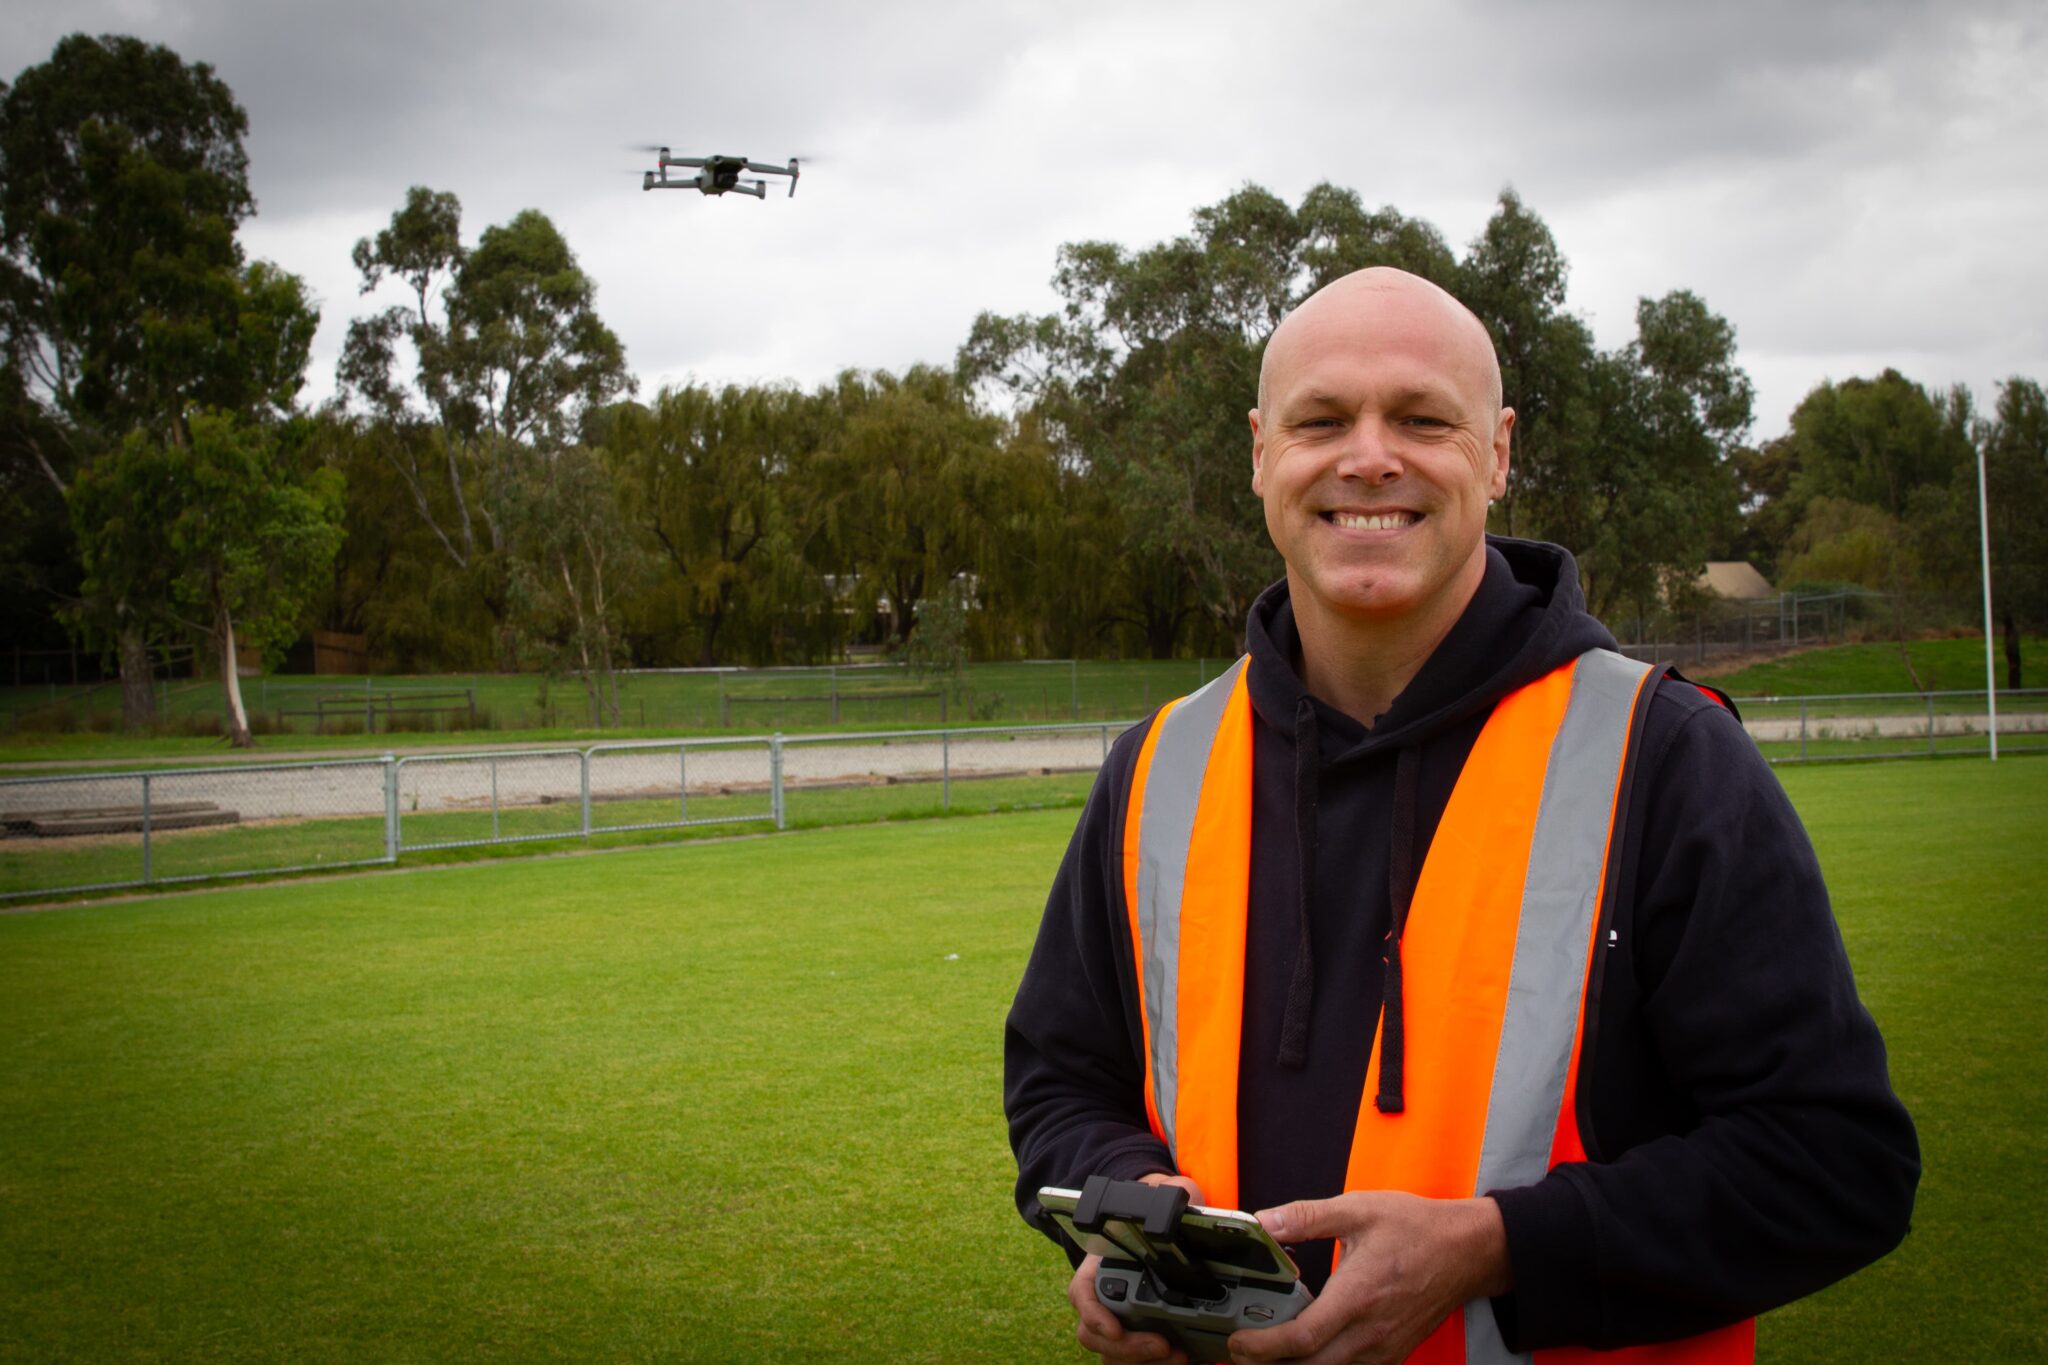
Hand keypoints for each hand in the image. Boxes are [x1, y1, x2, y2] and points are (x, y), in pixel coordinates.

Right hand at [1069, 1172, 1204, 1363]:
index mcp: (1100, 1263)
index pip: (1081, 1293)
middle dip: (1127, 1348)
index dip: (1094, 1315)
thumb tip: (1182, 1197)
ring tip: (1178, 1356)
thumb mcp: (1164, 1193)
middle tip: (1163, 1346)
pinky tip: (1183, 1357)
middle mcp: (1102, 1296)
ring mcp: (1119, 1320)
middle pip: (1094, 1335)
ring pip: (1113, 1355)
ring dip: (1141, 1362)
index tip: (1115, 1329)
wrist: (1167, 1223)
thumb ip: (1169, 1192)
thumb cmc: (1157, 1208)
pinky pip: (1135, 1361)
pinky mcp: (1140, 1337)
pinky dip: (1154, 1364)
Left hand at [1226, 1191, 1508, 1363]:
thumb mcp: (1358, 1209)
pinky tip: (1306, 1352)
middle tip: (1239, 1351)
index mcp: (1357, 1297)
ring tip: (1265, 1354)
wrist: (1467, 1251)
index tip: (1236, 1341)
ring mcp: (1384, 1350)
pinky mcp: (1393, 1354)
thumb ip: (1306, 1217)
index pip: (1302, 1339)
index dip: (1263, 1347)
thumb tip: (1262, 1221)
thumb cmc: (1416, 1228)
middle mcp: (1370, 1333)